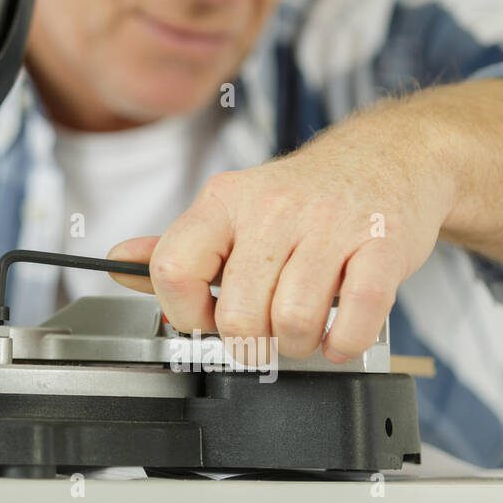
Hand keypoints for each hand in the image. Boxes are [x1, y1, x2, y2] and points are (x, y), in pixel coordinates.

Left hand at [108, 117, 454, 361]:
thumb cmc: (304, 195)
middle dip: (249, 343)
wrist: (387, 156)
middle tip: (263, 333)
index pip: (171, 268)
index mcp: (223, 200)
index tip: (204, 320)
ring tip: (303, 330)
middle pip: (236, 314)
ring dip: (297, 346)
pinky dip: (344, 343)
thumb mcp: (231, 208)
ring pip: (291, 323)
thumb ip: (176, 244)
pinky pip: (354, 319)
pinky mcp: (381, 245)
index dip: (183, 313)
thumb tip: (116, 263)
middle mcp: (272, 209)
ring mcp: (329, 226)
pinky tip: (339, 334)